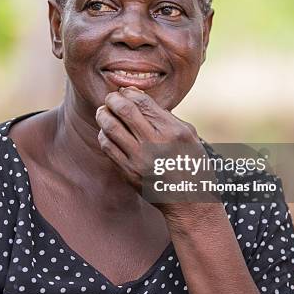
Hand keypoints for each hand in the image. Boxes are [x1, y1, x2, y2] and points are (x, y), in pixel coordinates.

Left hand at [95, 86, 217, 216]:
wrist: (188, 201)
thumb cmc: (191, 164)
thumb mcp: (190, 135)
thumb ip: (167, 116)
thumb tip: (139, 98)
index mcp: (173, 130)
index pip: (142, 101)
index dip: (128, 92)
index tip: (124, 91)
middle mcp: (155, 143)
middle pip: (123, 110)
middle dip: (112, 99)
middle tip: (110, 98)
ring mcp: (140, 159)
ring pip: (110, 127)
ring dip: (103, 115)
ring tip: (103, 112)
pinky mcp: (128, 172)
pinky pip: (107, 147)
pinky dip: (104, 135)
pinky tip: (106, 132)